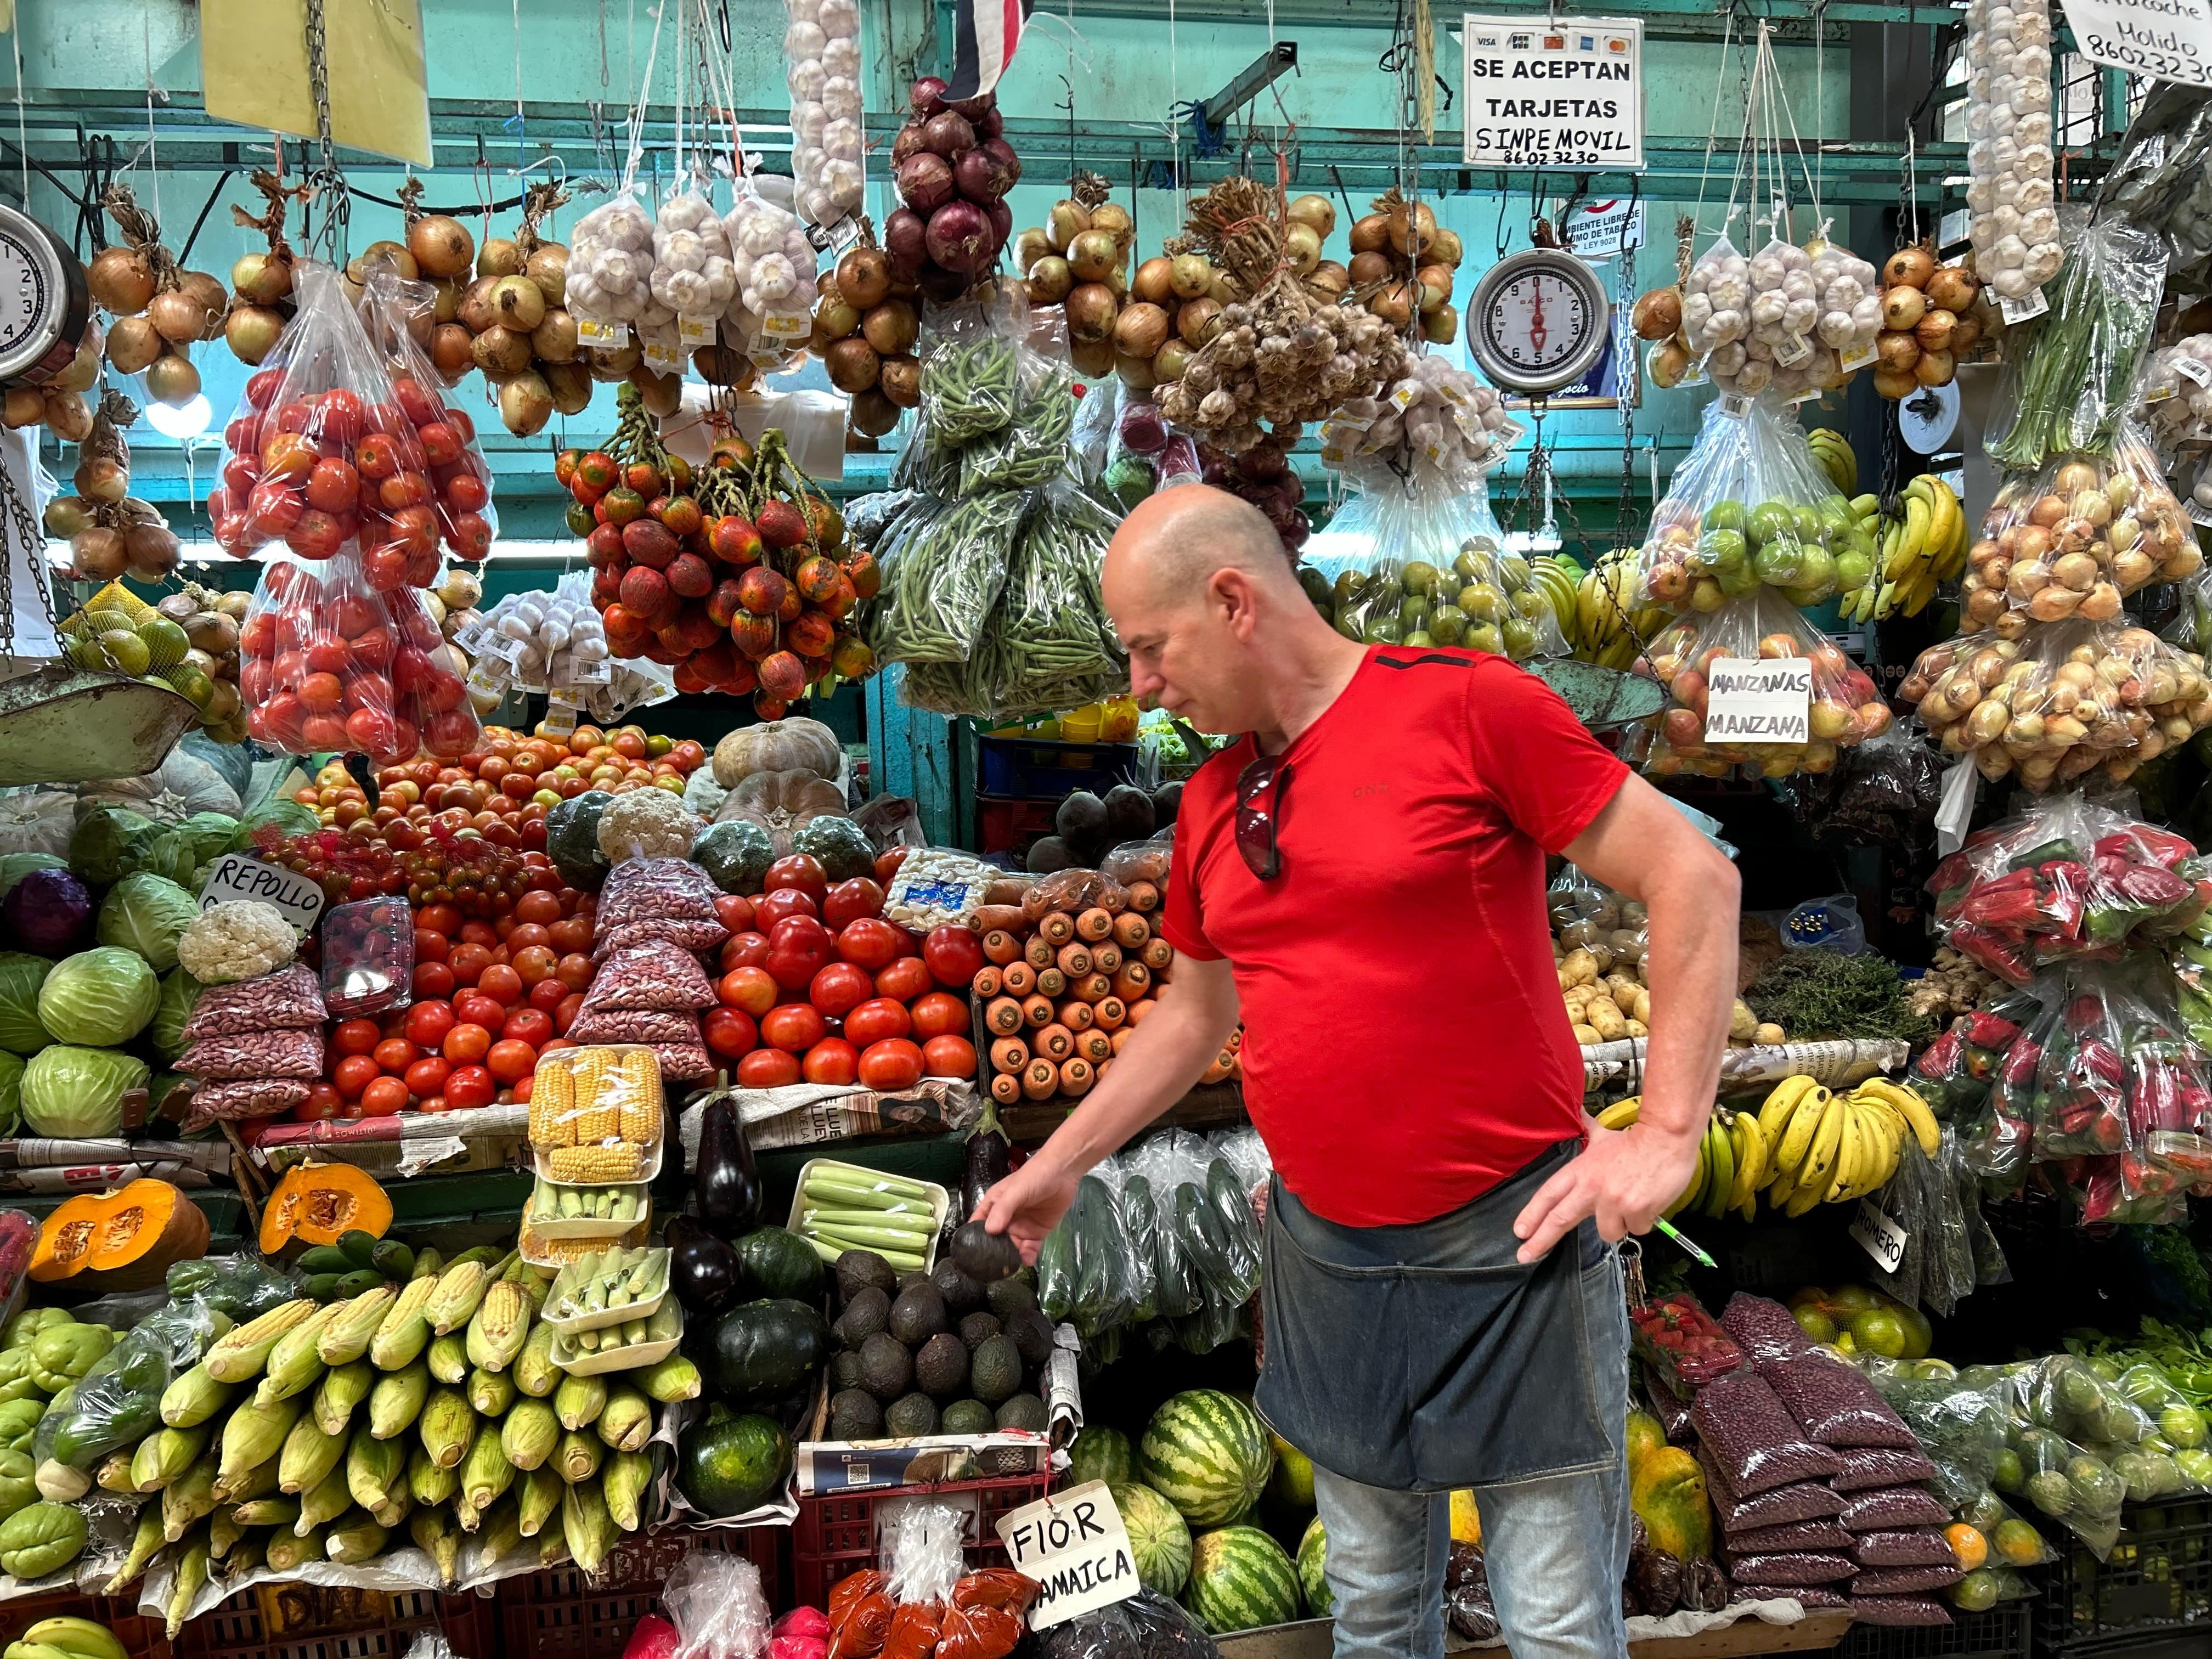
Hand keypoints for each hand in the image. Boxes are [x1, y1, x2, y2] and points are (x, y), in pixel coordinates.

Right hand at [973, 1153, 1080, 1263]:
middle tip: (993, 1268)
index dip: (973, 1238)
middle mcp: (1005, 1219)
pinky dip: (1028, 1257)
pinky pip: (1030, 1249)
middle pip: (995, 1241)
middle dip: (993, 1254)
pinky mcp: (1037, 1233)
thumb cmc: (1034, 1176)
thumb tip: (990, 1230)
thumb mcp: (1015, 1191)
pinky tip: (1027, 1261)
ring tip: (1011, 1268)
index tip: (970, 1255)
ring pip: (1012, 1248)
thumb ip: (1003, 1209)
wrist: (1063, 1172)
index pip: (978, 1225)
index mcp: (994, 1206)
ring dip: (1011, 1258)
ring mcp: (1021, 1227)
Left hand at [1512, 1116, 1702, 1263]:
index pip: (1549, 1193)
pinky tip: (1649, 1201)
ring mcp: (1613, 1201)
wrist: (1666, 1138)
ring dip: (1620, 1224)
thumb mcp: (1604, 1135)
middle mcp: (1592, 1188)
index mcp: (1581, 1171)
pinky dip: (1643, 1220)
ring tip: (1632, 1201)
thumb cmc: (1636, 1139)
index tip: (1519, 1231)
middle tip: (1524, 1255)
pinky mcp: (1636, 1211)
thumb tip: (1578, 1112)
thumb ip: (1589, 1130)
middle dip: (1541, 1240)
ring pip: (1608, 1232)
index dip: (1532, 1213)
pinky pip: (1636, 1229)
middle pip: (1560, 1218)